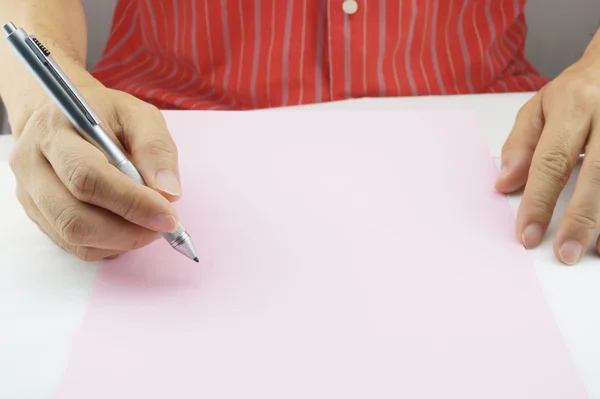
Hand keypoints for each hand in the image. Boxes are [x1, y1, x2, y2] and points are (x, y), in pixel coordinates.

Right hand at [9, 86, 181, 260]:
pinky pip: (75, 246)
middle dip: (128, 231)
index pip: (88, 177)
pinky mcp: (38, 216)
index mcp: (54, 131)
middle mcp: (32, 165)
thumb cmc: (105, 115)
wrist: (64, 117)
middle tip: (163, 226)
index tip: (168, 217)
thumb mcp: (138, 115)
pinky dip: (110, 245)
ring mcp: (29, 194)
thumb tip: (168, 192)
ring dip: (122, 240)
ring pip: (74, 237)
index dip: (132, 203)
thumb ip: (156, 147)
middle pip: (75, 217)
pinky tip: (128, 227)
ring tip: (149, 225)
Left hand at [496, 56, 599, 264]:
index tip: (527, 234)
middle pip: (597, 174)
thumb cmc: (578, 91)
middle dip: (581, 219)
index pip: (551, 160)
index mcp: (574, 106)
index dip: (539, 201)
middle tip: (566, 253)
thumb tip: (504, 184)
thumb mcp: (539, 107)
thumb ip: (520, 145)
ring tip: (593, 251)